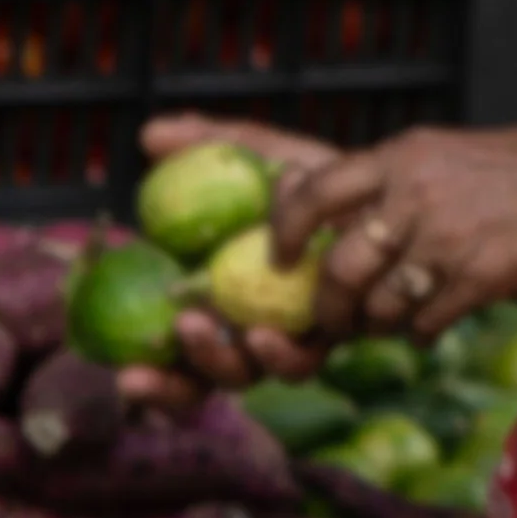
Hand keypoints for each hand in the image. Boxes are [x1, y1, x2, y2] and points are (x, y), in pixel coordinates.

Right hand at [136, 111, 327, 377]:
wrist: (393, 187)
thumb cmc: (318, 179)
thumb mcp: (264, 157)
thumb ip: (212, 146)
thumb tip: (150, 133)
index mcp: (221, 302)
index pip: (176, 358)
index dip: (151, 379)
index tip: (123, 376)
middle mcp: (251, 330)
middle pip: (206, 380)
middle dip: (177, 384)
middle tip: (155, 355)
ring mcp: (293, 337)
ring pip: (249, 375)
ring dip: (221, 362)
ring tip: (202, 331)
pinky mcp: (334, 338)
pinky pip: (302, 361)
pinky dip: (279, 353)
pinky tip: (266, 332)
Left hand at [251, 121, 516, 333]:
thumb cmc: (503, 167)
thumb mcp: (432, 150)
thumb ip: (374, 178)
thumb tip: (297, 194)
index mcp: (400, 158)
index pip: (316, 192)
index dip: (285, 230)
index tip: (281, 256)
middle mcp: (416, 198)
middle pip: (340, 269)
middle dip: (327, 306)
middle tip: (331, 315)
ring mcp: (447, 242)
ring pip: (379, 307)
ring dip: (376, 322)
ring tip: (390, 314)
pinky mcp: (478, 280)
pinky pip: (423, 325)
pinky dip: (417, 331)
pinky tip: (430, 319)